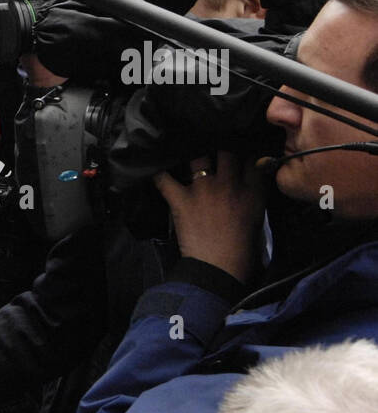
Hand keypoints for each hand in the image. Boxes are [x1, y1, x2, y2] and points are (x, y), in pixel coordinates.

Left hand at [153, 151, 263, 282]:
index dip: (246, 151)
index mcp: (252, 191)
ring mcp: (204, 189)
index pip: (253, 159)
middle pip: (226, 151)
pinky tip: (154, 168)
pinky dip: (158, 174)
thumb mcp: (258, 218)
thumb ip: (254, 195)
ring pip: (198, 157)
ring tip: (186, 153)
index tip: (240, 149)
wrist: (219, 266)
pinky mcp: (181, 199)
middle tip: (212, 145)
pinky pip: (164, 180)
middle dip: (220, 146)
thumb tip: (248, 183)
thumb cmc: (242, 250)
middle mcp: (229, 184)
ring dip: (192, 155)